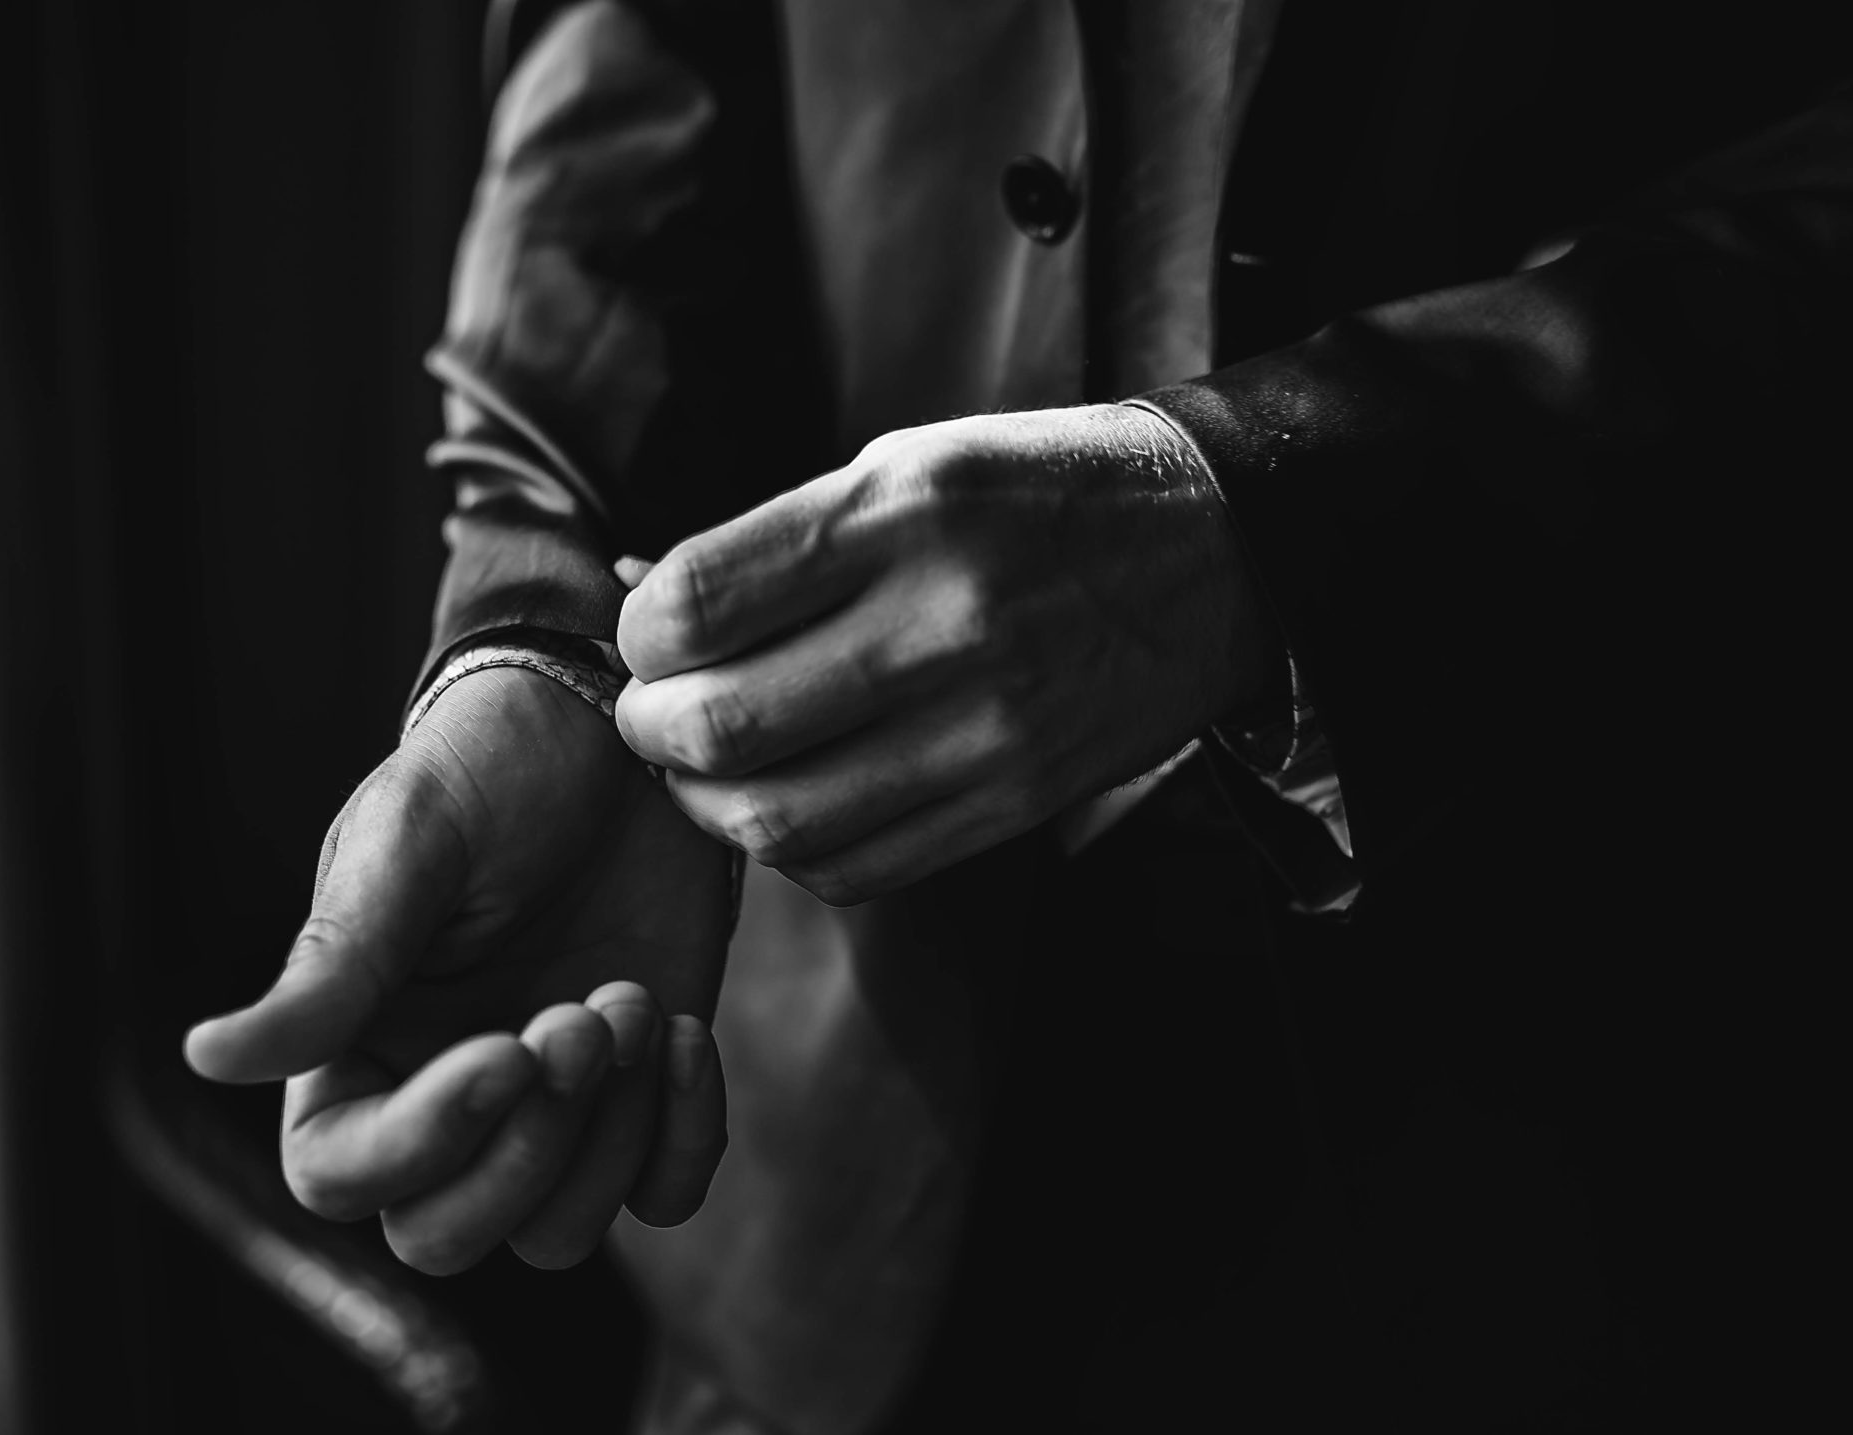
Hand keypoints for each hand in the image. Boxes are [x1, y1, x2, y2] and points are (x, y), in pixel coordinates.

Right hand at [184, 666, 731, 1271]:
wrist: (621, 730)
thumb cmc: (494, 767)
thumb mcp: (410, 844)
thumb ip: (331, 965)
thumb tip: (206, 1057)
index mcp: (353, 1044)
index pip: (340, 1175)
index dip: (425, 1139)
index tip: (507, 1048)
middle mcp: (442, 1094)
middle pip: (446, 1236)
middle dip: (528, 1147)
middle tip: (582, 1019)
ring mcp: (548, 1106)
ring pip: (558, 1232)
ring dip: (608, 1136)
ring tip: (630, 1003)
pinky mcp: (640, 1094)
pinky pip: (660, 1195)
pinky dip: (682, 1139)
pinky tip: (682, 1029)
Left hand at [612, 404, 1278, 904]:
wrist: (1215, 550)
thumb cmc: (1039, 493)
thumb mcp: (908, 463)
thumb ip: (774, 539)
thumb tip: (638, 594)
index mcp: (904, 512)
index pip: (699, 604)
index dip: (637, 634)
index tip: (648, 635)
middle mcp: (945, 623)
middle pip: (721, 728)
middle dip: (649, 729)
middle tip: (654, 711)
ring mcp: (988, 728)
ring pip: (778, 822)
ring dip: (705, 804)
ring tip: (706, 766)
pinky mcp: (1017, 802)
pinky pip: (856, 868)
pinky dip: (791, 849)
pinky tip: (790, 802)